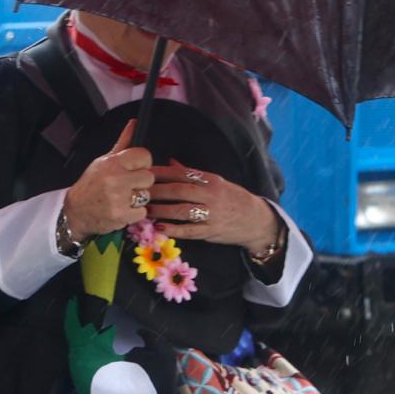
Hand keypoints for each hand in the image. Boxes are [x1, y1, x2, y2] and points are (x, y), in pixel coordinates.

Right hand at [62, 120, 154, 237]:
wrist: (76, 211)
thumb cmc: (91, 184)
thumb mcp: (104, 161)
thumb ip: (123, 143)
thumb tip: (135, 123)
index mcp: (112, 162)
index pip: (144, 155)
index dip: (142, 164)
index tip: (135, 169)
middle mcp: (115, 178)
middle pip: (148, 177)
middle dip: (141, 183)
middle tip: (127, 186)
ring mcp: (118, 198)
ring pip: (147, 195)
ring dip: (138, 199)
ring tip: (123, 198)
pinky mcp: (121, 215)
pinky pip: (143, 212)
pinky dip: (135, 213)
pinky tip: (122, 209)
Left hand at [147, 159, 279, 252]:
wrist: (255, 220)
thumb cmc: (232, 199)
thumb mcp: (215, 182)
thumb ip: (192, 174)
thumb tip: (170, 162)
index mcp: (210, 180)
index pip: (182, 173)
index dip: (161, 172)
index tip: (144, 172)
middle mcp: (211, 195)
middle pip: (179, 190)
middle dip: (157, 191)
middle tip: (139, 192)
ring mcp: (211, 214)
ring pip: (182, 211)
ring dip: (161, 211)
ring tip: (145, 210)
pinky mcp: (211, 231)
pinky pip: (189, 231)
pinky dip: (174, 230)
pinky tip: (160, 228)